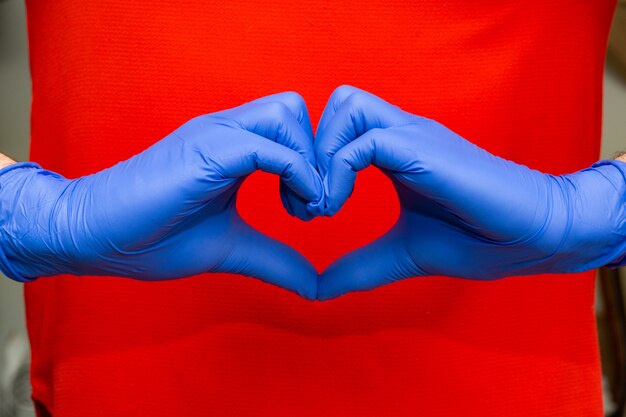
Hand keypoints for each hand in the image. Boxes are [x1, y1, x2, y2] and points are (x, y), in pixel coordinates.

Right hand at [0, 92, 322, 299]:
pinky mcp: (205, 151)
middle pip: (294, 109)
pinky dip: (296, 173)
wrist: (93, 236)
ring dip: (309, 161)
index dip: (315, 163)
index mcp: (233, 147)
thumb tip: (317, 286)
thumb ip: (275, 260)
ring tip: (302, 208)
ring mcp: (215, 135)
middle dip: (318, 155)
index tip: (313, 209)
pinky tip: (294, 208)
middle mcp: (227, 130)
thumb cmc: (153, 239)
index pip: (291, 126)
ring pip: (288, 114)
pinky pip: (269, 147)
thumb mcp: (231, 249)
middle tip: (314, 205)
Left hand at [315, 86, 625, 299]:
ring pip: (347, 105)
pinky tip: (338, 207)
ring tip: (325, 204)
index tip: (306, 211)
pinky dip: (338, 173)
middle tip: (309, 202)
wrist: (532, 236)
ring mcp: (414, 137)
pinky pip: (365, 141)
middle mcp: (402, 134)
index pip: (338, 125)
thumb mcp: (400, 254)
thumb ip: (358, 266)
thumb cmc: (475, 239)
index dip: (310, 162)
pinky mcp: (424, 149)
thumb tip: (317, 289)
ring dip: (322, 154)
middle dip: (310, 149)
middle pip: (340, 102)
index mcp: (395, 150)